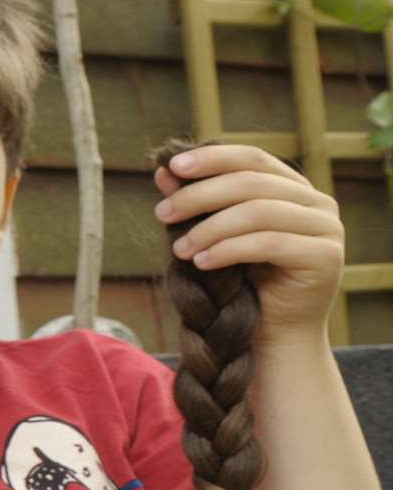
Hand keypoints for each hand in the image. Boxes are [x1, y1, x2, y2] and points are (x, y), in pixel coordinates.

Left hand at [154, 143, 342, 340]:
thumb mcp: (214, 234)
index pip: (252, 158)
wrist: (272, 331)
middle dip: (199, 195)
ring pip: (258, 212)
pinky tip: (200, 262)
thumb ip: (196, 201)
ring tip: (178, 248)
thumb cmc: (242, 280)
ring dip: (209, 228)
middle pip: (251, 183)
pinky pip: (268, 243)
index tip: (172, 166)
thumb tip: (163, 170)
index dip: (212, 158)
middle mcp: (316, 202)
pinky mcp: (325, 256)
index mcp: (293, 188)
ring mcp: (326, 228)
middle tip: (163, 213)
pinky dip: (227, 250)